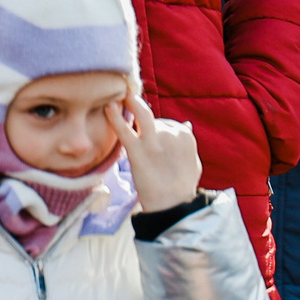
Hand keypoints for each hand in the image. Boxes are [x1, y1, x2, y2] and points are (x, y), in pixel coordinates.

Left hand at [105, 94, 202, 212]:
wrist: (172, 204)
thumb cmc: (182, 185)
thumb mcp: (192, 160)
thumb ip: (187, 142)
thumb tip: (186, 124)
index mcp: (185, 134)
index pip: (165, 122)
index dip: (155, 128)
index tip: (149, 135)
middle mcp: (171, 133)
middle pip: (152, 118)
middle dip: (143, 118)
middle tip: (133, 116)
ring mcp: (153, 141)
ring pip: (141, 114)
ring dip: (131, 102)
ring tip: (120, 95)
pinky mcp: (138, 150)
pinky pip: (124, 129)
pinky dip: (115, 117)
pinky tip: (107, 107)